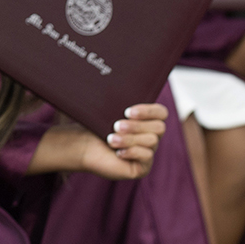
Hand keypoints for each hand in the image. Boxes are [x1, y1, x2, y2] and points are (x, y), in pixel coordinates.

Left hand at [29, 103, 167, 179]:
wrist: (83, 146)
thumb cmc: (96, 126)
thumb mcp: (109, 111)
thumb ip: (119, 100)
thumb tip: (123, 76)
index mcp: (146, 119)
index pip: (161, 112)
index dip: (149, 111)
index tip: (128, 111)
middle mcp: (151, 135)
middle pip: (159, 128)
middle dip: (137, 126)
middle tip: (116, 125)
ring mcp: (148, 152)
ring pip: (152, 142)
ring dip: (130, 139)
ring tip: (111, 139)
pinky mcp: (143, 167)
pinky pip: (147, 157)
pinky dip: (131, 152)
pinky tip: (117, 152)